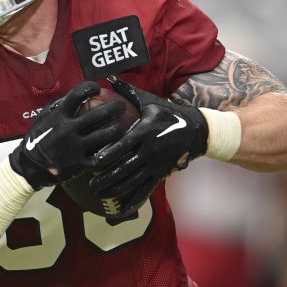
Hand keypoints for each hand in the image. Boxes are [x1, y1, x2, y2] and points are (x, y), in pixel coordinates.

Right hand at [9, 81, 127, 189]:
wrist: (29, 165)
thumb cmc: (37, 138)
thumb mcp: (44, 117)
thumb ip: (59, 105)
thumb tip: (77, 93)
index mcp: (58, 116)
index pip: (77, 94)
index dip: (90, 87)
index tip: (97, 88)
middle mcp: (67, 129)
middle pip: (97, 114)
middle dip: (114, 108)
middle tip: (121, 105)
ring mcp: (74, 147)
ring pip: (104, 136)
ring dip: (117, 128)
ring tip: (124, 124)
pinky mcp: (79, 164)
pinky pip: (100, 158)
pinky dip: (110, 152)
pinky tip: (117, 147)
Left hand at [89, 77, 209, 192]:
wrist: (195, 130)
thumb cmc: (167, 112)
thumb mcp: (149, 101)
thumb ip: (127, 91)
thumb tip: (109, 78)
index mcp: (145, 132)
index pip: (123, 146)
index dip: (108, 155)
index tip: (93, 162)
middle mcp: (150, 150)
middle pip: (125, 167)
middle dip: (107, 178)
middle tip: (91, 184)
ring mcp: (156, 164)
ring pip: (133, 181)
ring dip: (115, 190)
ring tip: (99, 195)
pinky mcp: (161, 173)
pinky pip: (146, 189)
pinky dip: (134, 200)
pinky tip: (121, 208)